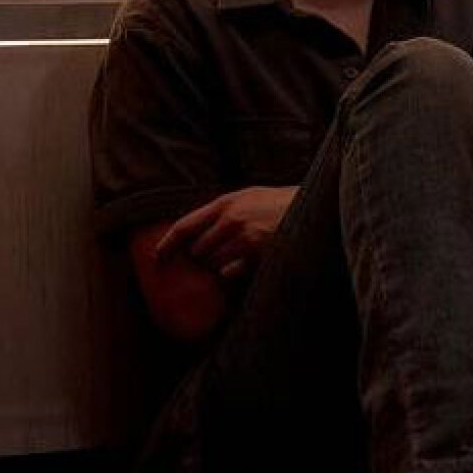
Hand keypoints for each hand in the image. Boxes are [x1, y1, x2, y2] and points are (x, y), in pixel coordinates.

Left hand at [154, 186, 296, 279]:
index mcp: (227, 203)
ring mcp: (244, 237)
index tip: (157, 257)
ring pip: (213, 264)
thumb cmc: (282, 206)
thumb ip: (225, 214)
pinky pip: (231, 273)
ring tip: (239, 258)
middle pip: (198, 251)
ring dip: (219, 267)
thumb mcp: (251, 199)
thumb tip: (198, 236)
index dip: (168, 244)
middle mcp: (231, 219)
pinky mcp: (258, 255)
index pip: (185, 225)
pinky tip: (248, 266)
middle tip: (218, 258)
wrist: (315, 208)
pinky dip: (233, 274)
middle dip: (202, 260)